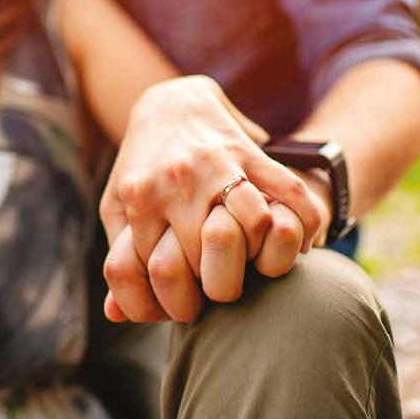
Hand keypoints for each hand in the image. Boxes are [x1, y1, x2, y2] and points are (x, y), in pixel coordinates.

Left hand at [99, 76, 324, 319]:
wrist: (168, 103)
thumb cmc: (140, 167)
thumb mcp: (116, 207)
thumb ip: (119, 260)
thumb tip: (117, 316)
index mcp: (141, 197)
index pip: (161, 270)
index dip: (179, 300)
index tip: (189, 304)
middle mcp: (178, 180)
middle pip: (209, 254)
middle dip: (221, 285)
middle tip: (224, 288)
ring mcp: (217, 163)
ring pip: (254, 224)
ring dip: (258, 255)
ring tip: (254, 264)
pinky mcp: (251, 151)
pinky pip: (291, 192)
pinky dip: (302, 225)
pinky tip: (294, 243)